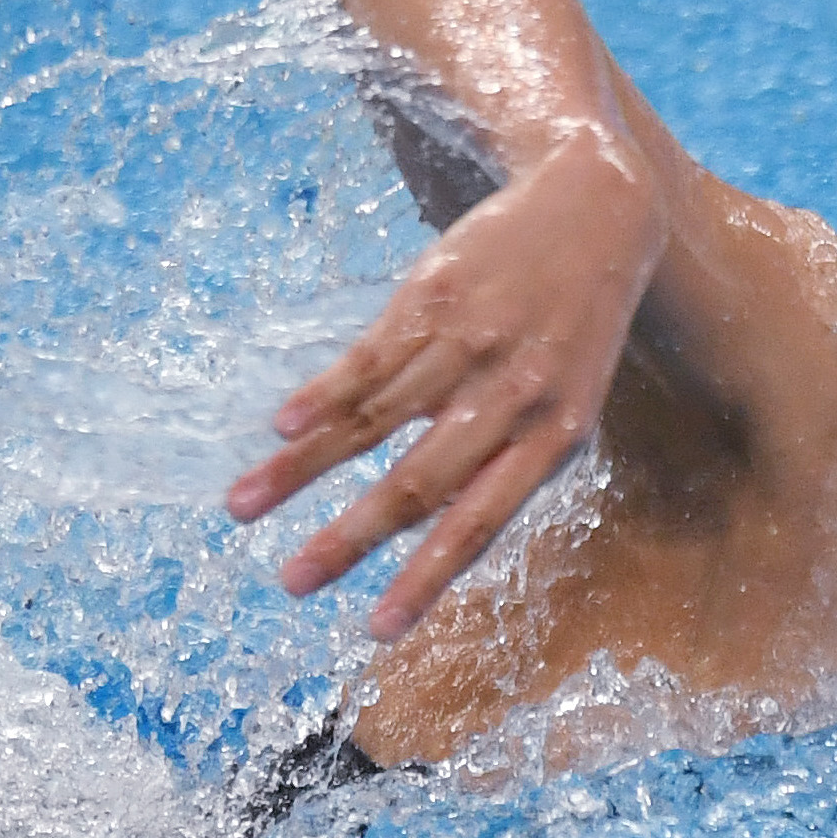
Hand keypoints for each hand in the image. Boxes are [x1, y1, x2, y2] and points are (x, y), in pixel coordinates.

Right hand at [226, 128, 665, 639]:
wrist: (595, 206)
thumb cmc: (575, 328)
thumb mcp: (569, 400)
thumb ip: (512, 461)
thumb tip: (435, 529)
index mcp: (554, 436)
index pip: (480, 524)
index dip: (425, 579)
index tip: (376, 631)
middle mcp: (511, 395)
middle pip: (417, 483)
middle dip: (348, 539)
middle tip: (290, 584)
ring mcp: (469, 343)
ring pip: (373, 420)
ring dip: (302, 470)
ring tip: (240, 508)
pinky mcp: (432, 295)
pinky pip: (367, 357)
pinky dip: (321, 394)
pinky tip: (280, 428)